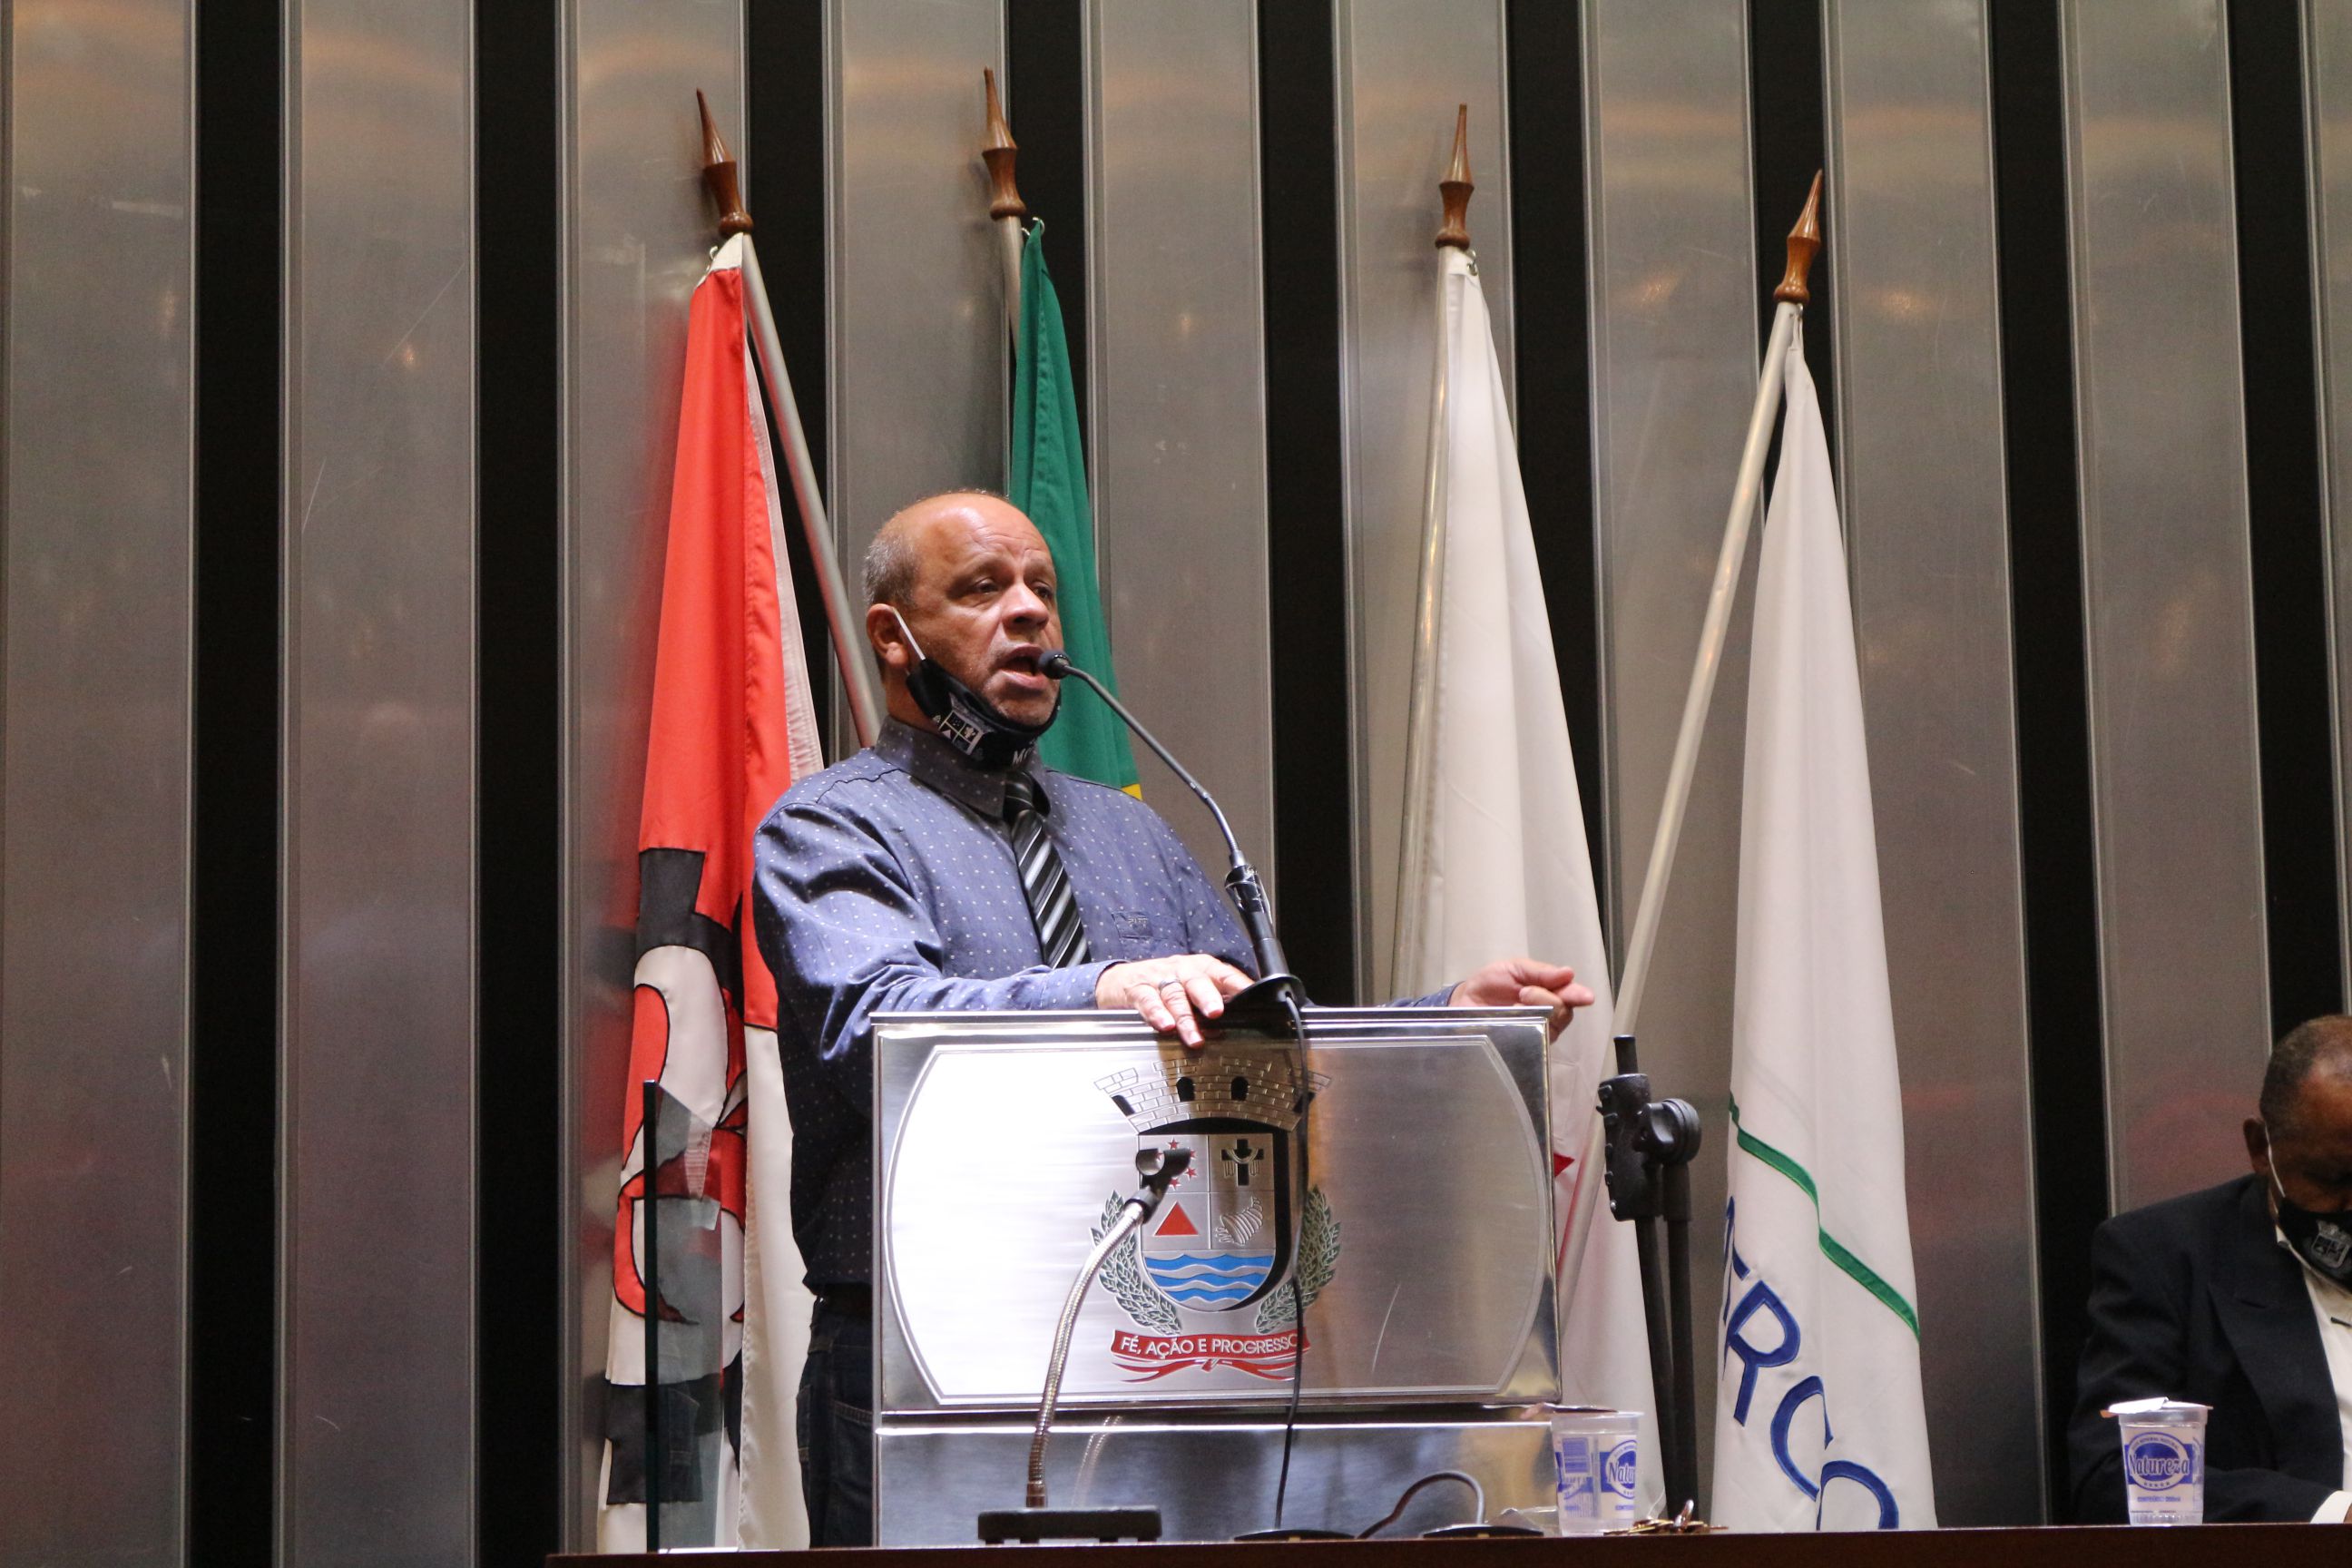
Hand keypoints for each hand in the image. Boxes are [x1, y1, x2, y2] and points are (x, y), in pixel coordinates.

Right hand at [1096, 954, 1252, 1048]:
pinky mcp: (1138, 990)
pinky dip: (1157, 1014)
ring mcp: (1159, 979)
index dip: (1236, 984)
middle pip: (1197, 981)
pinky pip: (1148, 1001)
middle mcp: (1181, 970)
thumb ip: (1213, 1001)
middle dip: (1207, 997)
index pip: (1223, 973)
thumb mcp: (1191, 986)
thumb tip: (1237, 1022)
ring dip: (1185, 1018)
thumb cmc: (1164, 984)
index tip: (1250, 995)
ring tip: (1194, 1036)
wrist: (1122, 979)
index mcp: (1200, 968)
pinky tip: (1165, 1026)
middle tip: (1216, 1012)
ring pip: (1174, 997)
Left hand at [1448, 957, 1595, 1040]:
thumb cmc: (1492, 983)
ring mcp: (1538, 1031)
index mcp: (1549, 991)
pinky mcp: (1525, 1046)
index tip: (1585, 997)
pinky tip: (1514, 1020)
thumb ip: (1539, 972)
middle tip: (1524, 992)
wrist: (1465, 1001)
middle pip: (1563, 1012)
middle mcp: (1549, 1014)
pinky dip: (1527, 1029)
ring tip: (1516, 1003)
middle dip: (1548, 1000)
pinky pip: (1535, 1041)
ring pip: (1552, 1027)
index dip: (1578, 995)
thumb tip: (1568, 973)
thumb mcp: (1514, 968)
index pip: (1570, 995)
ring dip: (1537, 1013)